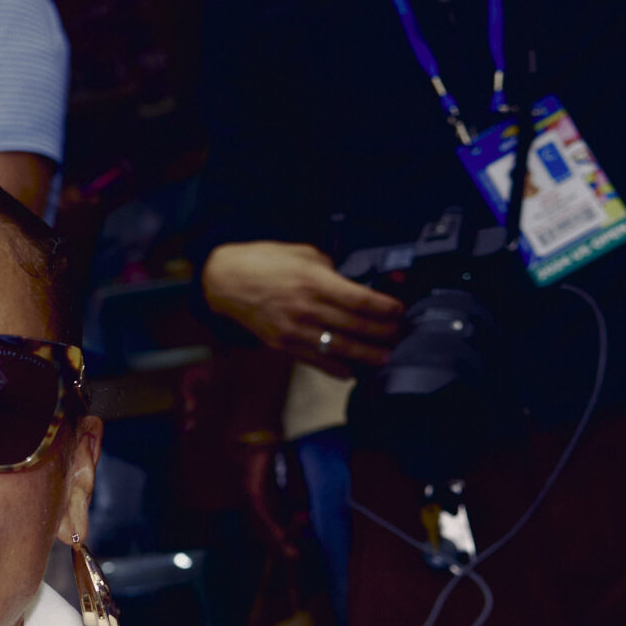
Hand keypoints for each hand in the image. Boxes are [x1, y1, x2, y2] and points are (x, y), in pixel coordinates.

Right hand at [201, 242, 401, 372]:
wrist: (225, 281)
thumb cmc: (264, 262)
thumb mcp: (303, 254)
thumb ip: (330, 270)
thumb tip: (351, 283)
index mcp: (314, 282)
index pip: (360, 300)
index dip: (384, 309)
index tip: (399, 311)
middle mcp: (305, 308)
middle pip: (355, 326)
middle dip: (383, 333)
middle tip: (400, 336)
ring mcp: (293, 330)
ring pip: (338, 347)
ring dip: (366, 355)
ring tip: (386, 358)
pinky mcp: (281, 344)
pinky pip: (314, 360)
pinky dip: (335, 368)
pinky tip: (352, 371)